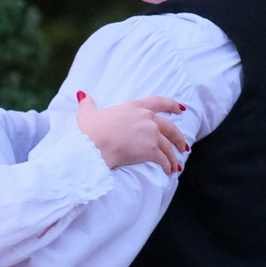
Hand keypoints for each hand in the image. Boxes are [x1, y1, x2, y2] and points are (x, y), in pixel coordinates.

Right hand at [74, 91, 188, 174]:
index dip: (172, 104)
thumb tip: (82, 95)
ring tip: (176, 165)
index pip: (158, 102)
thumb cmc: (90, 131)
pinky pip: (163, 159)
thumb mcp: (87, 114)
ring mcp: (150, 134)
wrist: (94, 147)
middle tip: (183, 145)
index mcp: (134, 107)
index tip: (181, 109)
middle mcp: (146, 118)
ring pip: (168, 146)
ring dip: (174, 157)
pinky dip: (167, 166)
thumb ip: (88, 104)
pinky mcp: (150, 150)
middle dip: (178, 137)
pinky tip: (168, 171)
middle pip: (170, 127)